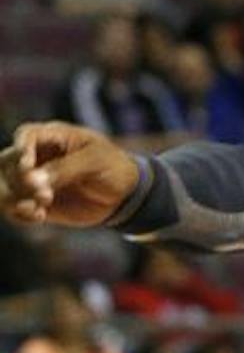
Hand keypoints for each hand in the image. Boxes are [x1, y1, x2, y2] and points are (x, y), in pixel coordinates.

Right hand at [2, 122, 142, 226]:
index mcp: (54, 137)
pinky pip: (14, 208)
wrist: (124, 194)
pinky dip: (20, 214)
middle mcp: (37, 156)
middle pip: (6, 162)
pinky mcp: (34, 201)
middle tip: (43, 195)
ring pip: (4, 186)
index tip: (28, 166)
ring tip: (39, 209)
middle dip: (17, 181)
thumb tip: (33, 180)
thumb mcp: (96, 161)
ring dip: (14, 200)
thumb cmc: (113, 167)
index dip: (21, 149)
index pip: (26, 135)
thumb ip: (66, 168)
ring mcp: (32, 180)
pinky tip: (39, 217)